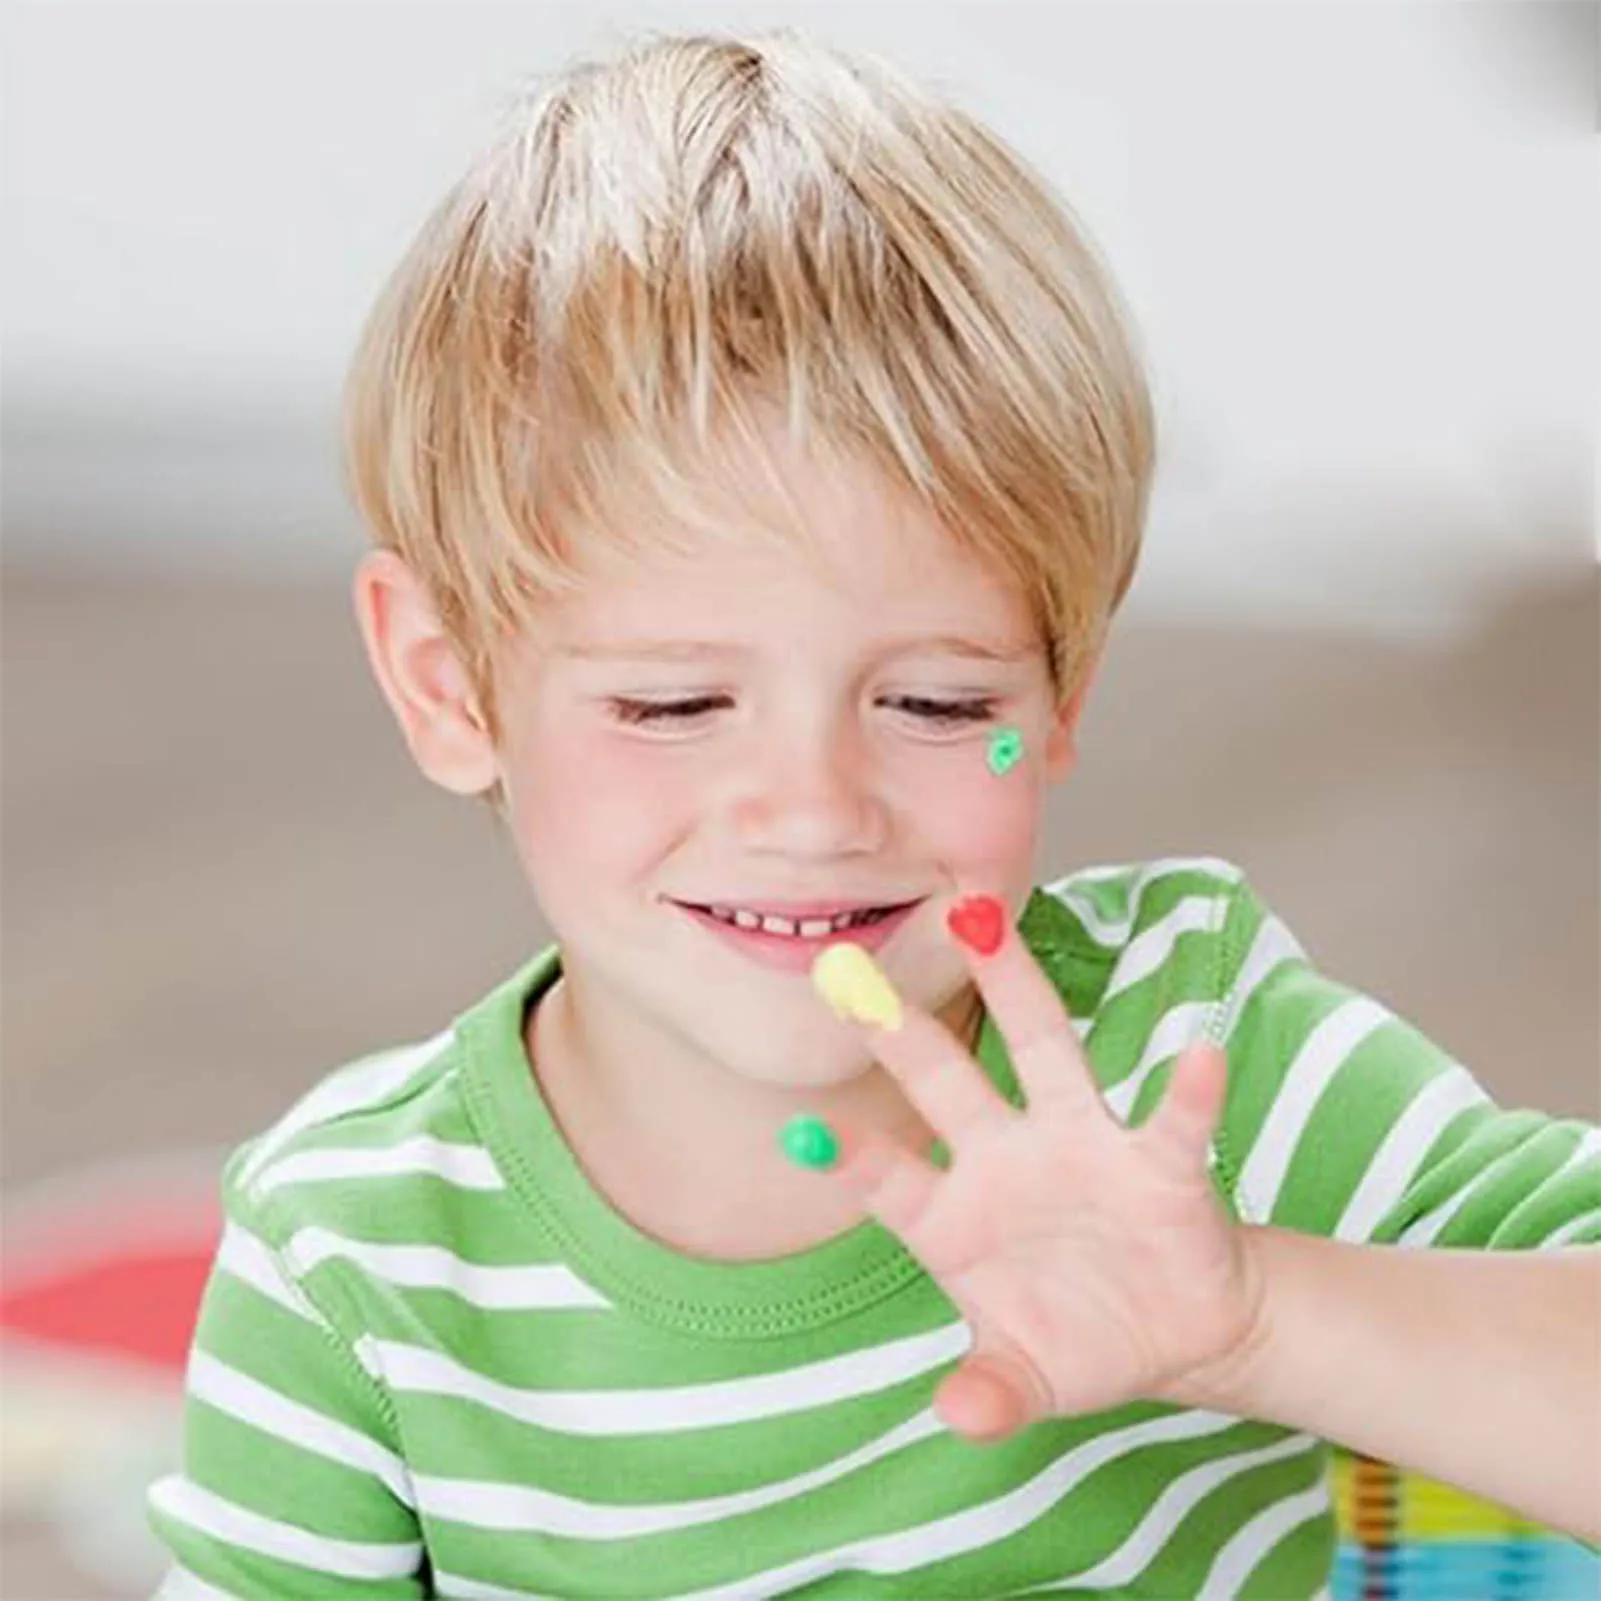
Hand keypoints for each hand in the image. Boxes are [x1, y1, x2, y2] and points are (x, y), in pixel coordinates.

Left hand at [808, 893, 1269, 1443]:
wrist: (1174, 1332)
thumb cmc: (1075, 1340)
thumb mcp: (1027, 1380)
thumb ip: (990, 1394)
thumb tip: (957, 1415)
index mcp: (955, 1218)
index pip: (890, 1179)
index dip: (847, 1156)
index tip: (796, 1127)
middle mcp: (1008, 1160)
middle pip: (947, 1082)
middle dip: (900, 1030)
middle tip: (849, 968)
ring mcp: (1080, 1148)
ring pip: (1044, 1050)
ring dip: (1015, 985)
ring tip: (985, 919)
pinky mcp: (1154, 1163)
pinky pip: (1169, 1122)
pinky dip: (1188, 1091)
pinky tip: (1202, 1052)